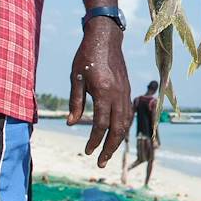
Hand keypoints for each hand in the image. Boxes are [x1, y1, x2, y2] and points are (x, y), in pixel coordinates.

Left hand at [66, 21, 130, 165]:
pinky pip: (128, 113)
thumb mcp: (76, 78)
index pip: (100, 124)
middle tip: (100, 162)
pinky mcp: (127, 90)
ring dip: (118, 140)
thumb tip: (72, 124)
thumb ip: (75, 102)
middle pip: (118, 129)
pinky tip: (115, 134)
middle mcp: (118, 95)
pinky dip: (122, 127)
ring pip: (126, 123)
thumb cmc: (87, 56)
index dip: (94, 140)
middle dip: (110, 148)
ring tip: (108, 152)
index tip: (87, 152)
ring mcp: (126, 92)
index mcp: (104, 92)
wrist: (106, 37)